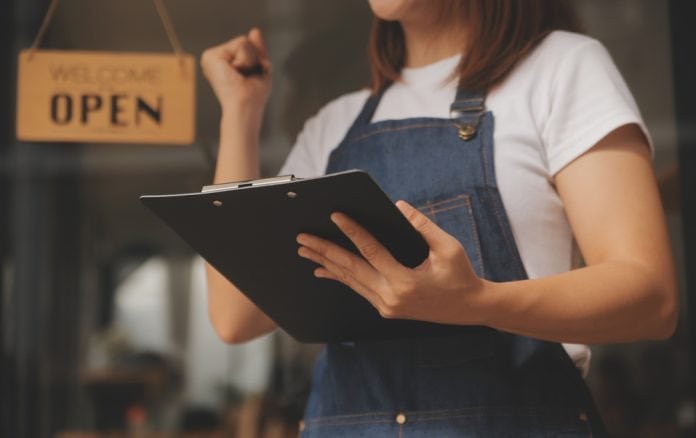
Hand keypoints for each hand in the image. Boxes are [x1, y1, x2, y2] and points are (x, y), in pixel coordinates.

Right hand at [201, 28, 271, 111]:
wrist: (245, 107)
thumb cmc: (253, 96)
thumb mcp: (260, 69)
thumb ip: (258, 49)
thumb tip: (254, 31)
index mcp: (224, 62)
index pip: (245, 46)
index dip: (255, 60)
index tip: (249, 77)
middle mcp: (215, 58)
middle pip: (245, 41)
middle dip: (253, 59)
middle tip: (246, 78)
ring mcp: (211, 57)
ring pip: (243, 41)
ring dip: (250, 61)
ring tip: (240, 77)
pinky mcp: (210, 56)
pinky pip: (240, 44)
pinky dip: (245, 60)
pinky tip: (235, 73)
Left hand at [296, 200, 494, 324]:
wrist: (469, 308)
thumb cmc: (461, 275)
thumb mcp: (448, 248)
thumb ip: (423, 226)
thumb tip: (399, 207)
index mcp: (405, 282)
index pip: (371, 252)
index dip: (352, 232)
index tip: (335, 216)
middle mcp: (390, 297)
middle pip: (350, 269)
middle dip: (324, 251)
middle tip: (302, 237)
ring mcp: (386, 306)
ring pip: (350, 281)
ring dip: (325, 264)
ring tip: (305, 251)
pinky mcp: (385, 308)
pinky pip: (357, 289)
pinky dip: (339, 277)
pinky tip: (322, 270)